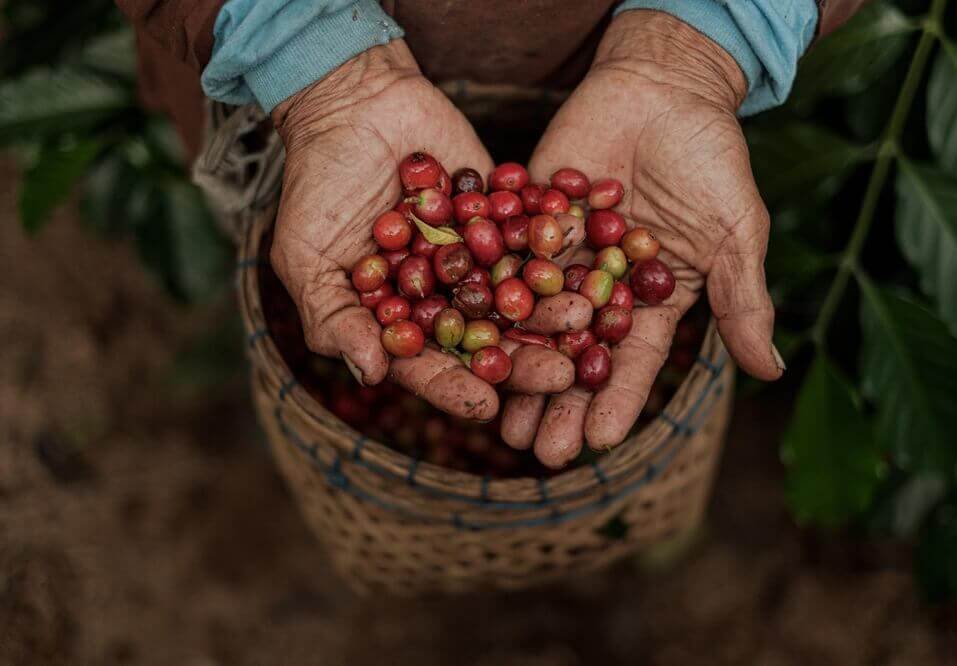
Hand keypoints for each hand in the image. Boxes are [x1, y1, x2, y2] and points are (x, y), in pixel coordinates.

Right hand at [271, 42, 573, 420]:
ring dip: (552, 308)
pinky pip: (536, 233)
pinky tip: (588, 258)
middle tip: (561, 374)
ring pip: (521, 292)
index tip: (485, 405)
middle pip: (488, 339)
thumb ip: (334, 318)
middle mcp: (446, 295)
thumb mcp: (306, 257)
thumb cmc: (316, 184)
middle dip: (524, 358)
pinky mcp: (507, 213)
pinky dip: (560, 244)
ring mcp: (480, 256)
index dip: (454, 385)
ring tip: (584, 315)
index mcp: (401, 318)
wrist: (352, 101)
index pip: (429, 363)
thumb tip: (372, 374)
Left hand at [504, 11, 784, 464]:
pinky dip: (483, 298)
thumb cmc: (710, 159)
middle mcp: (597, 289)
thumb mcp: (736, 231)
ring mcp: (557, 256)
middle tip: (538, 450)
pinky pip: (501, 261)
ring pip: (530, 322)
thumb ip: (743, 299)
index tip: (600, 443)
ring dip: (513, 368)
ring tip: (494, 415)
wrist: (662, 87)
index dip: (617, 401)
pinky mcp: (524, 220)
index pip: (632, 362)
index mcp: (648, 301)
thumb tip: (773, 372)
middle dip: (557, 403)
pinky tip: (461, 333)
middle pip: (574, 356)